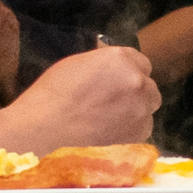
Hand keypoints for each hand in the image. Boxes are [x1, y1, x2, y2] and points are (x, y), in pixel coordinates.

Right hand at [0, 40, 156, 150]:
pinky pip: (142, 129)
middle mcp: (136, 81)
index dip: (128, 73)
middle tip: (114, 102)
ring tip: (110, 119)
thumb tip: (113, 69)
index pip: (141, 62)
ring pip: (148, 108)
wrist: (44, 128)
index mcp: (121, 59)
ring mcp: (140, 109)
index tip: (118, 82)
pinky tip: (110, 133)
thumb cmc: (53, 93)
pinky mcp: (138, 134)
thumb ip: (105, 65)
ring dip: (135, 111)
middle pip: (148, 85)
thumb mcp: (79, 64)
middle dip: (135, 92)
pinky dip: (131, 131)